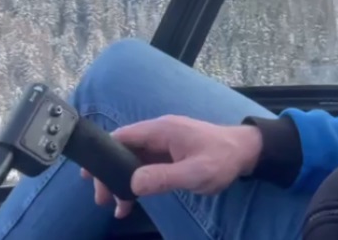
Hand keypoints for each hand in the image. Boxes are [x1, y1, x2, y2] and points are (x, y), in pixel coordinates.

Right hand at [81, 115, 262, 218]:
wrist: (247, 152)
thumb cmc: (222, 159)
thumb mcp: (195, 173)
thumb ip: (164, 177)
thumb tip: (132, 183)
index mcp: (161, 130)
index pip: (122, 137)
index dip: (103, 155)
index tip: (90, 176)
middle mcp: (159, 133)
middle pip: (123, 150)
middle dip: (110, 173)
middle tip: (102, 199)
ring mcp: (164, 143)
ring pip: (133, 160)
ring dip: (122, 181)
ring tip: (116, 207)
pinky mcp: (170, 154)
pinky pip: (146, 165)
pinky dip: (136, 181)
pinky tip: (132, 200)